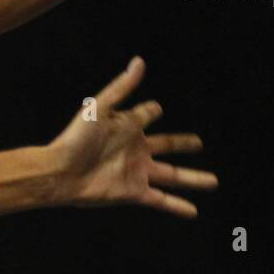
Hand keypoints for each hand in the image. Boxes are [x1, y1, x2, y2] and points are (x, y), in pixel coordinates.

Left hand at [47, 56, 217, 217]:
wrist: (60, 172)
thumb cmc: (76, 138)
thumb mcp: (99, 107)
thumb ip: (121, 87)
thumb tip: (139, 62)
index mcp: (128, 126)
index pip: (147, 114)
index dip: (152, 110)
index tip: (156, 109)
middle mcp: (135, 149)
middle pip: (168, 145)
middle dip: (184, 144)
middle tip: (199, 143)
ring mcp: (136, 172)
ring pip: (173, 175)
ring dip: (193, 178)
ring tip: (213, 181)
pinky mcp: (133, 192)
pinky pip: (161, 200)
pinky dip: (177, 206)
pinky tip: (193, 211)